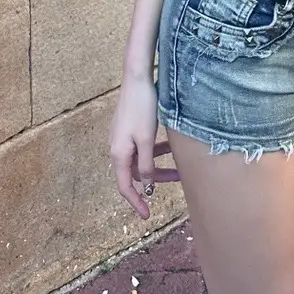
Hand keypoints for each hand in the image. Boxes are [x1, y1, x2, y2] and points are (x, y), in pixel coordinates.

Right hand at [109, 75, 179, 218]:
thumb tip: (146, 187)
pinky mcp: (128, 126)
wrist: (137, 77)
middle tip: (175, 183)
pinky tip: (167, 147)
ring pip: (139, 159)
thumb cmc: (142, 107)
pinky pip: (140, 146)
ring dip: (156, 164)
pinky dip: (153, 151)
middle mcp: (116, 147)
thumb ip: (146, 165)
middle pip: (134, 173)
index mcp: (118, 153)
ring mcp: (121, 136)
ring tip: (177, 166)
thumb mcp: (146, 140)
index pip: (125, 187)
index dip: (136, 202)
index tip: (147, 215)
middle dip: (154, 181)